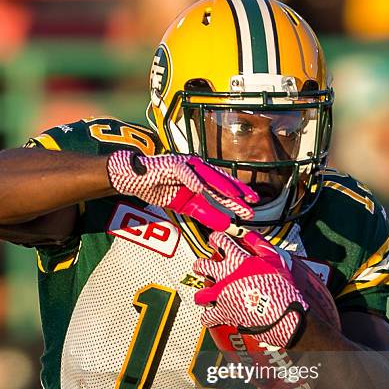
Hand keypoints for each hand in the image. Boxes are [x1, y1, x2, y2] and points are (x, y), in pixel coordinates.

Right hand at [106, 151, 257, 230]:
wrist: (135, 178)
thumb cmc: (160, 188)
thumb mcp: (187, 206)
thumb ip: (206, 213)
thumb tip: (226, 225)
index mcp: (202, 179)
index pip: (223, 189)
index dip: (238, 197)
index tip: (253, 207)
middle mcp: (197, 170)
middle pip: (221, 181)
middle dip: (236, 191)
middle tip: (252, 202)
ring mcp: (185, 165)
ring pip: (207, 175)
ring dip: (220, 185)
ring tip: (234, 196)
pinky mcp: (170, 164)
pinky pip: (183, 172)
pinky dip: (191, 179)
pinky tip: (200, 188)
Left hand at [193, 231, 307, 347]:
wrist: (282, 314)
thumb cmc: (280, 288)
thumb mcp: (274, 259)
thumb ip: (260, 245)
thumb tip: (250, 236)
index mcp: (237, 260)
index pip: (220, 241)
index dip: (216, 239)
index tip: (216, 240)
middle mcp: (225, 276)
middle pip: (202, 265)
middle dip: (200, 265)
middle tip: (202, 266)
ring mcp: (221, 295)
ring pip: (200, 294)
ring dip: (201, 294)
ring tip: (204, 295)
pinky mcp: (222, 313)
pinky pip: (207, 317)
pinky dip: (208, 317)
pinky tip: (210, 316)